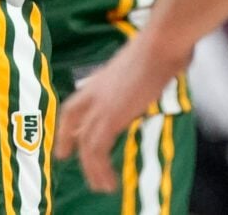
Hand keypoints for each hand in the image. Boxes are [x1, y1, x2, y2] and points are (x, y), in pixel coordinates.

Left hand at [55, 30, 188, 193]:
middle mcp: (95, 91)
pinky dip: (100, 169)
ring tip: (100, 185)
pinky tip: (110, 182)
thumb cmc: (162, 44)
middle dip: (66, 141)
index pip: (75, 104)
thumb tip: (164, 70)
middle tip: (63, 157)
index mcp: (102, 79)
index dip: (67, 123)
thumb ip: (142, 75)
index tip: (66, 138)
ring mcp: (101, 104)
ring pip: (84, 143)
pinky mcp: (110, 117)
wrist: (161, 43)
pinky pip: (97, 150)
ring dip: (91, 168)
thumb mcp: (143, 62)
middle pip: (72, 121)